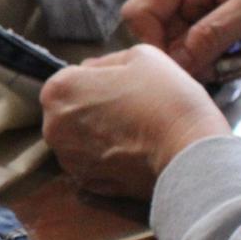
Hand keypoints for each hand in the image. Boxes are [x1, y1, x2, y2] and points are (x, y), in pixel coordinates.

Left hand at [40, 46, 230, 199]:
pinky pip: (93, 164)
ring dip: (97, 135)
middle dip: (92, 108)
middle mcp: (52, 127)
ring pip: (79, 140)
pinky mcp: (86, 182)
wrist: (188, 149)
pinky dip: (107, 159)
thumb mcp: (140, 57)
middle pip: (70, 111)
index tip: (121, 86)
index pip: (70, 79)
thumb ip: (105, 62)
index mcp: (59, 91)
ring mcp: (68, 158)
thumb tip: (90, 69)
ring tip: (133, 131)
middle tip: (130, 109)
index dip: (97, 79)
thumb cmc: (165, 96)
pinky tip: (132, 152)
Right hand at [124, 0, 240, 77]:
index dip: (153, 40)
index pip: (142, 11)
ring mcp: (207, 16)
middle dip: (182, 57)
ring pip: (179, 52)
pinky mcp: (223, 35)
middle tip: (215, 66)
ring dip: (204, 64)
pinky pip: (201, 59)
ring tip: (240, 60)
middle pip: (158, 35)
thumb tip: (172, 65)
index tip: (180, 63)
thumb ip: (208, 35)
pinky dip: (218, 66)